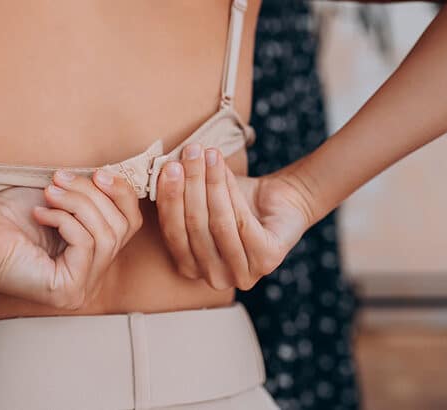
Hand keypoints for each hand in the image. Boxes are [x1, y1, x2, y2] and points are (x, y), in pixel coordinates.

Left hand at [0, 169, 141, 308]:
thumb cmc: (11, 216)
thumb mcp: (65, 198)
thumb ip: (94, 193)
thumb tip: (115, 177)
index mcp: (95, 256)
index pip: (130, 224)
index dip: (121, 193)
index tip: (98, 172)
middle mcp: (93, 276)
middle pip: (121, 227)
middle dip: (92, 195)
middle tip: (60, 180)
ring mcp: (82, 287)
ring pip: (106, 234)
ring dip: (77, 204)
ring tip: (49, 194)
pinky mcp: (70, 290)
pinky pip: (87, 244)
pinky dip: (64, 221)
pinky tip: (40, 215)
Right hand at [155, 143, 311, 289]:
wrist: (282, 201)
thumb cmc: (237, 202)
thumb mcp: (203, 200)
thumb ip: (182, 194)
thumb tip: (164, 170)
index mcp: (191, 267)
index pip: (173, 234)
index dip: (169, 199)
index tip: (169, 167)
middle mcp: (214, 278)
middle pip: (195, 227)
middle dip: (191, 185)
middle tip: (190, 153)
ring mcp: (242, 274)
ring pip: (219, 224)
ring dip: (211, 184)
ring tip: (208, 154)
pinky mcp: (267, 260)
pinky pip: (243, 223)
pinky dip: (232, 192)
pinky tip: (224, 168)